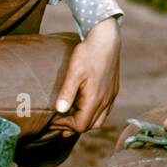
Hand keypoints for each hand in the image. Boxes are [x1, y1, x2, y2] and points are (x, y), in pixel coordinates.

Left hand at [53, 17, 119, 133]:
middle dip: (73, 127)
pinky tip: (84, 108)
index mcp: (95, 99)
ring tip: (70, 119)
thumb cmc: (88, 53)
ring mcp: (111, 96)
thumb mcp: (74, 71)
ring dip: (84, 122)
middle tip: (58, 123)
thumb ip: (67, 92)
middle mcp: (105, 101)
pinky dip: (93, 115)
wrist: (106, 39)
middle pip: (90, 125)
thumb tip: (59, 110)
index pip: (81, 125)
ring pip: (99, 120)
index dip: (66, 126)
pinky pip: (105, 111)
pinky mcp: (113, 90)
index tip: (53, 120)